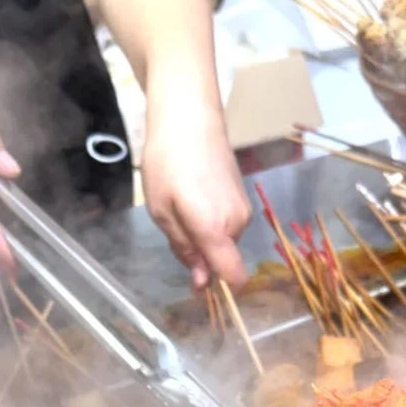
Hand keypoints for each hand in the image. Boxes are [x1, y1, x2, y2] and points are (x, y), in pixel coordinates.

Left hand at [141, 101, 250, 289]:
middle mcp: (237, 224)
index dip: (223, 290)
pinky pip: (227, 223)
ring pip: (224, 241)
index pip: (235, 276)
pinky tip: (194, 196)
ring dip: (204, 236)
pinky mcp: (243, 196)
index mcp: (216, 230)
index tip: (201, 287)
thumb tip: (202, 283)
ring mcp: (243, 209)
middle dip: (201, 255)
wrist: (189, 116)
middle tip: (174, 225)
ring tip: (181, 205)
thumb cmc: (167, 163)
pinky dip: (212, 221)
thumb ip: (184, 249)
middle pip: (223, 259)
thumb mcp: (162, 212)